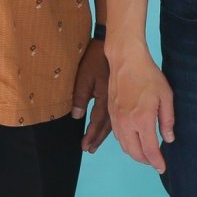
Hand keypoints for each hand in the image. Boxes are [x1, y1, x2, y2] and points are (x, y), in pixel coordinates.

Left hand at [72, 37, 111, 152]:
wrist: (115, 46)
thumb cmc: (95, 59)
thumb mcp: (84, 77)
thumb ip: (80, 98)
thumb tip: (77, 117)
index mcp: (104, 98)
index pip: (97, 121)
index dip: (91, 135)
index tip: (85, 146)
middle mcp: (113, 102)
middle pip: (107, 125)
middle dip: (97, 138)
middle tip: (90, 149)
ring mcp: (118, 99)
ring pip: (113, 121)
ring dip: (104, 134)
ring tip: (96, 143)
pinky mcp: (120, 95)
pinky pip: (117, 114)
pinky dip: (111, 124)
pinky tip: (109, 128)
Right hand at [107, 44, 175, 172]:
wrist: (126, 61)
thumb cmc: (149, 76)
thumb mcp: (166, 96)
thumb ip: (167, 120)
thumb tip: (168, 139)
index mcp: (142, 119)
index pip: (149, 149)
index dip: (156, 162)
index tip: (162, 168)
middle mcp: (127, 123)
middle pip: (135, 152)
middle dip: (146, 161)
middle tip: (156, 162)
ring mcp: (117, 120)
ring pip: (124, 146)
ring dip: (135, 154)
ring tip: (147, 153)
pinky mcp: (111, 114)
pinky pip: (118, 137)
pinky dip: (127, 144)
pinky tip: (135, 140)